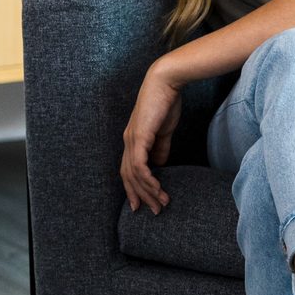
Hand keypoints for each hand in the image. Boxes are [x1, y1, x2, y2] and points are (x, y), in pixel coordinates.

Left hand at [120, 63, 183, 212]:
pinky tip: (156, 189)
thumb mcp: (163, 131)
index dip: (134, 189)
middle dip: (141, 196)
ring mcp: (131, 140)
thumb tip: (160, 165)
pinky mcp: (139, 137)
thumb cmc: (165, 103)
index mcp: (132, 141)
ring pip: (134, 174)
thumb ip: (160, 148)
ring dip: (148, 191)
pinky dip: (147, 179)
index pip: (128, 170)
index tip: (142, 204)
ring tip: (161, 203)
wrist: (166, 83)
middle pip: (129, 177)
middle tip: (153, 211)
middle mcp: (128, 142)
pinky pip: (140, 165)